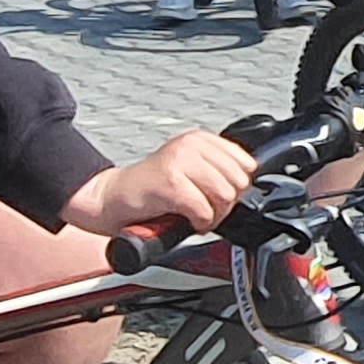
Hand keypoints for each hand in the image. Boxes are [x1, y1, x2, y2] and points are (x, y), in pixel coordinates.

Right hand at [63, 130, 258, 240]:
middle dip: (226, 205)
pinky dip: (199, 224)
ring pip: (225, 196)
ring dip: (213, 216)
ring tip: (196, 216)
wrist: (114, 198)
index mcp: (200, 139)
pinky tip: (186, 220)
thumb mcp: (191, 170)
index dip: (236, 188)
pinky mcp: (170, 182)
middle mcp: (191, 145)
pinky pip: (204, 210)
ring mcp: (180, 162)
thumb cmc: (152, 189)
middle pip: (239, 182)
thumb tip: (249, 182)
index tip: (217, 196)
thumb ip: (218, 170)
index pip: (246, 163)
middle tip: (206, 210)